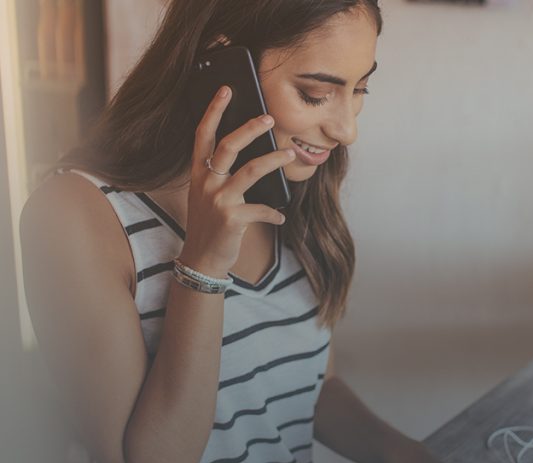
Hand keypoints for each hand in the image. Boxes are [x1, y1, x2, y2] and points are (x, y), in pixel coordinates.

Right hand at [177, 85, 296, 277]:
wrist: (201, 258)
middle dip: (249, 129)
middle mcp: (205, 182)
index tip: (226, 90)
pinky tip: (281, 217)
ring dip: (273, 161)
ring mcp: (217, 200)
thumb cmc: (211, 223)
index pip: (203, 135)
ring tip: (289, 153)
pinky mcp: (231, 219)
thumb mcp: (209, 194)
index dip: (213, 111)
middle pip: (227, 146)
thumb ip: (223, 174)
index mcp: (199, 173)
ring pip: (250, 171)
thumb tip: (254, 152)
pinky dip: (274, 213)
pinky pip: (261, 209)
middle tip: (269, 118)